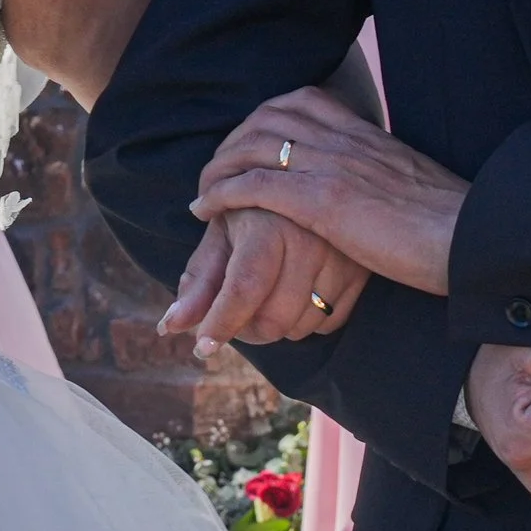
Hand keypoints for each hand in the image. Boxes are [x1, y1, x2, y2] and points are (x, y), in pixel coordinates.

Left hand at [158, 209, 369, 355]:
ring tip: (267, 296)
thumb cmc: (254, 211)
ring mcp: (341, 257)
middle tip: (235, 315)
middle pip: (274, 320)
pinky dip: (309, 321)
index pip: (243, 289)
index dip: (221, 324)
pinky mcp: (361, 271)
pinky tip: (298, 294)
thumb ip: (199, 282)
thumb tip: (169, 326)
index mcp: (269, 226)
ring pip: (303, 327)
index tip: (203, 346)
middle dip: (247, 330)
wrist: (305, 184)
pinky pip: (331, 323)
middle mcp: (309, 240)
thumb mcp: (222, 234)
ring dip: (279, 326)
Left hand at [190, 87, 467, 295]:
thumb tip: (368, 188)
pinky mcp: (323, 202)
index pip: (299, 99)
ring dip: (217, 168)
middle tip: (214, 171)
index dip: (262, 117)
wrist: (471, 238)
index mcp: (363, 131)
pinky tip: (205, 210)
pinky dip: (221, 194)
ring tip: (202, 193)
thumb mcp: (406, 181)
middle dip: (230, 142)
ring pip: (252, 147)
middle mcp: (343, 138)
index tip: (246, 143)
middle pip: (265, 119)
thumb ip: (378, 174)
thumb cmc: (447, 222)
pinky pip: (255, 186)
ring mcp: (331, 166)